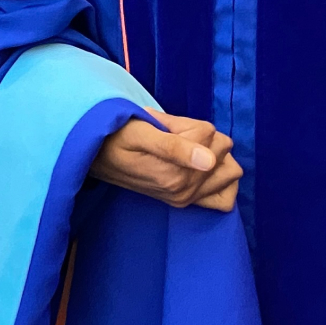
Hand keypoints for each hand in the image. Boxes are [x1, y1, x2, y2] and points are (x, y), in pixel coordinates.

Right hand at [90, 110, 242, 211]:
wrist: (94, 156)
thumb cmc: (116, 136)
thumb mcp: (140, 133)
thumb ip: (175, 145)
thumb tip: (209, 160)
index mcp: (176, 173)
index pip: (209, 132)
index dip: (187, 122)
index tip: (164, 127)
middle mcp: (185, 190)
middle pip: (223, 148)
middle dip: (203, 137)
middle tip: (173, 137)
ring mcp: (187, 198)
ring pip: (231, 169)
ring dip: (217, 156)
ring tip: (189, 150)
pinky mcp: (186, 202)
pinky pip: (224, 198)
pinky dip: (222, 182)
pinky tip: (204, 170)